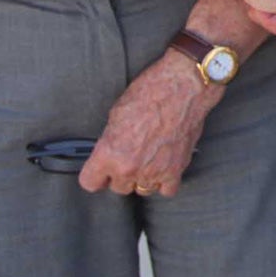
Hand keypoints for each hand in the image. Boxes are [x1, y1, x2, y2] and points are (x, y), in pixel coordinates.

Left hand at [78, 54, 212, 196]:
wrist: (185, 86)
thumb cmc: (151, 91)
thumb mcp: (117, 113)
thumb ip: (111, 140)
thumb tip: (112, 151)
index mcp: (108, 153)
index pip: (90, 182)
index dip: (96, 174)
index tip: (102, 169)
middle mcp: (128, 167)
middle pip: (118, 187)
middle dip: (123, 173)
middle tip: (132, 155)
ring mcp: (152, 171)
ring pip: (142, 190)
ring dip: (143, 178)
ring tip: (149, 159)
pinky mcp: (175, 170)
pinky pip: (166, 189)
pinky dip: (165, 180)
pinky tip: (165, 165)